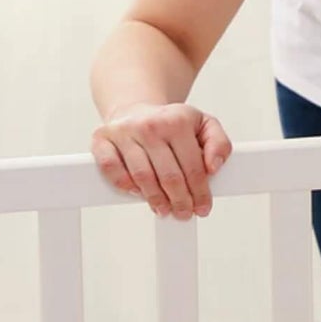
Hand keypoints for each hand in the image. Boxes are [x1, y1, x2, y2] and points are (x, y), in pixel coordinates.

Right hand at [91, 102, 231, 218]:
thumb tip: (214, 167)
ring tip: (165, 209)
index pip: (193, 166)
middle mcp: (150, 125)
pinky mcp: (102, 139)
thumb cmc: (172, 123)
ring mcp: (124, 132)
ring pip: (142, 176)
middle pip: (169, 175)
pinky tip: (138, 193)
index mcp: (178, 120)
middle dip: (180, 200)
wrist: (136, 108)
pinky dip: (124, 185)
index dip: (200, 192)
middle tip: (184, 213)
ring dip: (156, 199)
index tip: (203, 207)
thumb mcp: (204, 124)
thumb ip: (218, 143)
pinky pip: (111, 169)